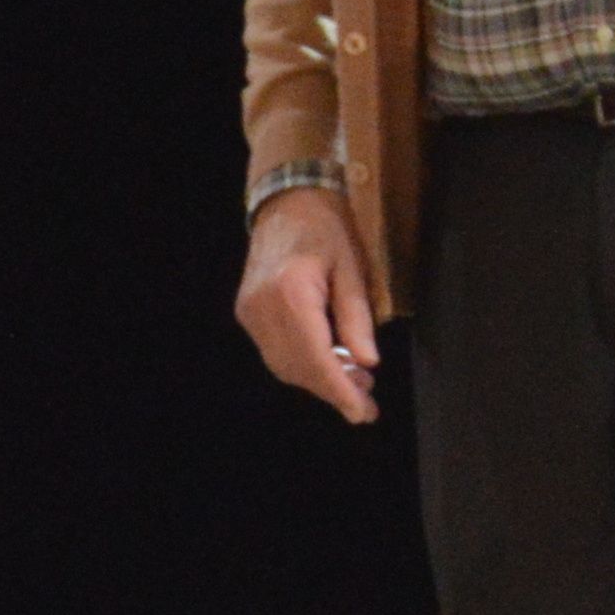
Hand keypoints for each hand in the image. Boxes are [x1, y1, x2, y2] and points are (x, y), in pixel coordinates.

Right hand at [235, 185, 383, 425]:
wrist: (287, 200)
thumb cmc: (327, 228)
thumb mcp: (353, 270)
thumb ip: (357, 319)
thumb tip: (366, 364)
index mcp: (292, 295)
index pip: (317, 360)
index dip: (341, 392)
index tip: (363, 414)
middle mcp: (263, 309)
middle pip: (298, 369)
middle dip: (333, 389)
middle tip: (367, 398)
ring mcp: (250, 312)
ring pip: (284, 365)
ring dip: (318, 379)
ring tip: (353, 379)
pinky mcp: (247, 312)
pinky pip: (275, 351)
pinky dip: (302, 363)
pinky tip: (329, 360)